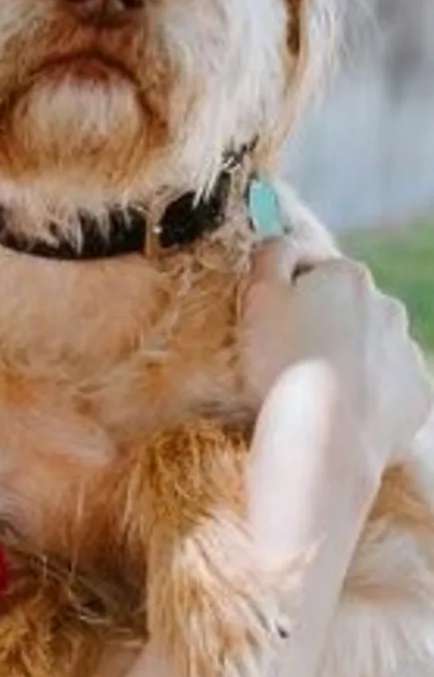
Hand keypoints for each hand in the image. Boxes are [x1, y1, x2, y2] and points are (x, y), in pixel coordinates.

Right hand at [240, 238, 432, 475]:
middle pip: (347, 309)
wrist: (324, 434)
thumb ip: (272, 256)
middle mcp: (388, 306)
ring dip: (348, 360)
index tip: (268, 323)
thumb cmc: (281, 361)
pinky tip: (340, 413)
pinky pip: (389, 389)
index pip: (313, 271)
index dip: (286, 295)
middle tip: (288, 359)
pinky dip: (369, 396)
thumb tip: (286, 243)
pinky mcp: (417, 395)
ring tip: (315, 392)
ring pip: (370, 348)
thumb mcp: (258, 296)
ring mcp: (407, 352)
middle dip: (323, 326)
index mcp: (347, 275)